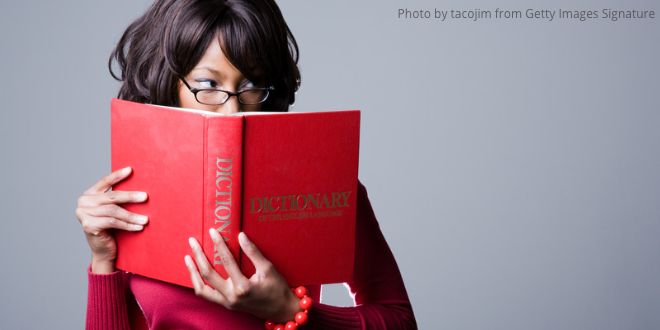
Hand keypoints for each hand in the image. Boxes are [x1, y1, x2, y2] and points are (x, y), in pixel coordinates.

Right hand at [75, 166, 148, 272]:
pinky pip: (113, 222)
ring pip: (114, 211)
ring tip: (145, 219)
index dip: (117, 176)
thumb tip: (139, 187)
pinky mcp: (88, 225)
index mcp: (88, 194)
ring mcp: (84, 214)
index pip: (105, 182)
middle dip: (130, 197)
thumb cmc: (112, 228)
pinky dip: (128, 225)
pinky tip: (139, 227)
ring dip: (132, 216)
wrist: (103, 251)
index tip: (131, 170)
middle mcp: (83, 202)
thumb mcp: (113, 210)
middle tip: (145, 197)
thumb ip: (117, 199)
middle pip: (112, 197)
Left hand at [185, 229, 299, 322]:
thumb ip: (253, 252)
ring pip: (201, 289)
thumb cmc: (277, 289)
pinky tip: (196, 273)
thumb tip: (241, 236)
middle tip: (192, 241)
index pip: (226, 261)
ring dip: (193, 273)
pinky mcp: (226, 305)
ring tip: (188, 258)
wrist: (281, 310)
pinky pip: (207, 295)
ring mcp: (227, 302)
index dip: (218, 244)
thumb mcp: (268, 269)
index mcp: (242, 287)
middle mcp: (231, 296)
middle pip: (207, 274)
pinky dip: (199, 283)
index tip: (213, 231)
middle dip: (198, 256)